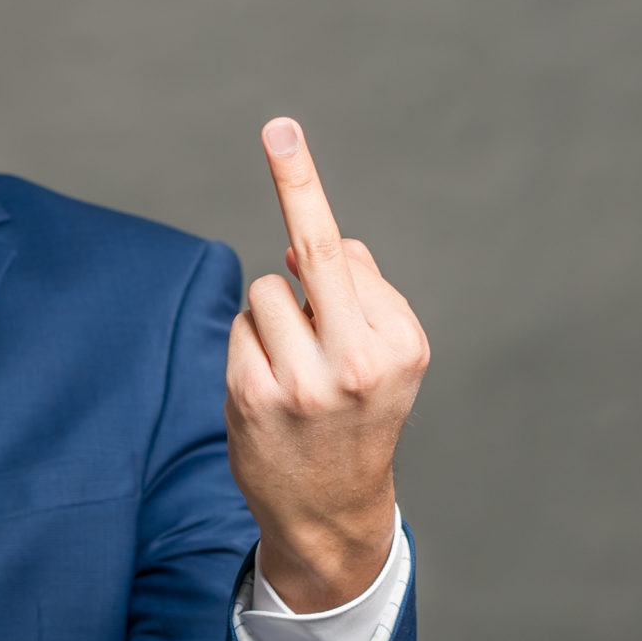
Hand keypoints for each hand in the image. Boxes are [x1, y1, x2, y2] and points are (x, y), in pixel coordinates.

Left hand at [226, 118, 429, 612]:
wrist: (331, 512)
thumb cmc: (357, 418)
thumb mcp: (386, 360)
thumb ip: (361, 296)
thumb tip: (318, 246)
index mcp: (400, 342)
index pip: (344, 252)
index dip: (303, 189)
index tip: (281, 130)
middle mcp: (360, 359)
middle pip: (313, 251)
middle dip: (296, 181)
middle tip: (279, 128)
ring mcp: (305, 380)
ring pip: (267, 291)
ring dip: (273, 315)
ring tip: (293, 365)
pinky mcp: (255, 396)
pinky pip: (241, 327)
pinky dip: (250, 344)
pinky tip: (269, 387)